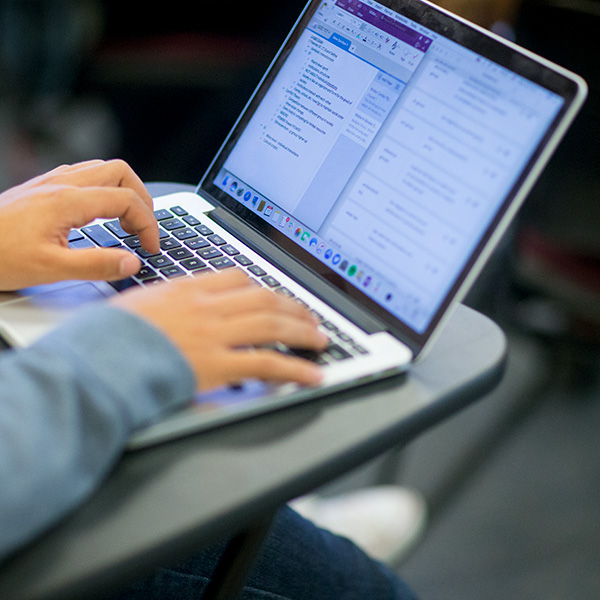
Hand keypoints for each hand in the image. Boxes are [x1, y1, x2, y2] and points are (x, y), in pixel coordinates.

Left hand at [0, 159, 158, 290]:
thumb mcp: (50, 269)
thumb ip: (96, 264)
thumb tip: (132, 262)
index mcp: (68, 201)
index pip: (127, 200)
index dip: (148, 224)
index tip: (149, 248)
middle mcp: (61, 184)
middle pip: (120, 171)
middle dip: (141, 199)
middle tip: (144, 228)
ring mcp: (50, 183)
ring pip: (102, 169)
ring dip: (123, 191)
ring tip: (126, 221)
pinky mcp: (42, 188)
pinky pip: (84, 175)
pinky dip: (103, 190)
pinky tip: (98, 214)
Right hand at [111, 270, 327, 389]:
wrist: (96, 361)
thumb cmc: (109, 336)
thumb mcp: (138, 304)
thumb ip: (168, 301)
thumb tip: (179, 306)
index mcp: (187, 289)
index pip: (237, 278)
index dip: (263, 288)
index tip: (275, 296)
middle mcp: (207, 307)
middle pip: (264, 299)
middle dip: (293, 308)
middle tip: (310, 318)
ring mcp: (215, 335)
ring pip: (272, 325)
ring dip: (302, 332)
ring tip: (319, 340)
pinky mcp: (217, 365)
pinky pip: (266, 363)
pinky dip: (294, 369)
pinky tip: (310, 375)